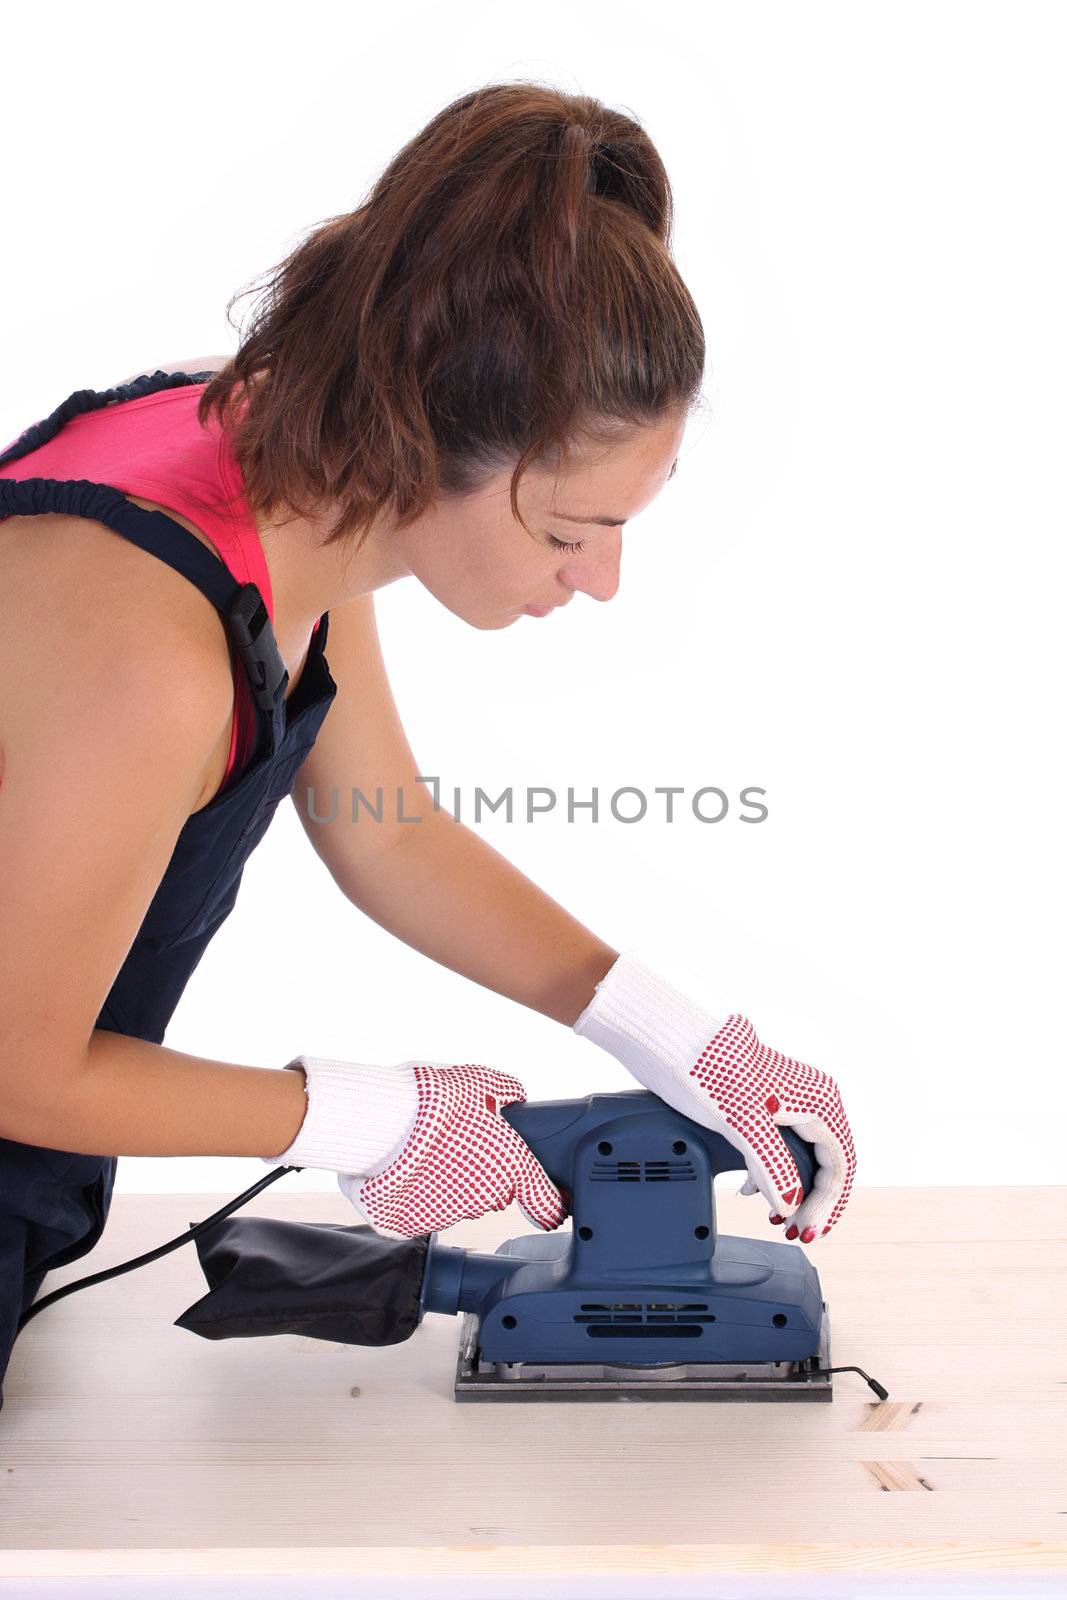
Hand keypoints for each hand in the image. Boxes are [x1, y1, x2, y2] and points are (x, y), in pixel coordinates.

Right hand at [339, 1062, 568, 1239]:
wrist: (382, 1123)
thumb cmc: (435, 1101)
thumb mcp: (482, 1081)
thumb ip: (507, 1093)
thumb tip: (515, 1096)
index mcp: (513, 1167)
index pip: (549, 1205)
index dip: (553, 1203)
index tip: (552, 1200)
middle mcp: (488, 1196)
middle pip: (498, 1192)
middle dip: (488, 1171)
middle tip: (465, 1141)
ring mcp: (453, 1213)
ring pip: (463, 1199)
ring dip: (454, 1179)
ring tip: (433, 1148)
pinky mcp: (418, 1223)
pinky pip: (429, 1207)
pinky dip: (424, 1190)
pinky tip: (412, 1165)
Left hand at [572, 953, 855, 1242]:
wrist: (671, 1039)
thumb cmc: (707, 1071)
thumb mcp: (744, 1125)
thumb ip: (773, 1168)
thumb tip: (792, 1208)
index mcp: (819, 1099)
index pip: (840, 1164)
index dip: (829, 1204)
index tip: (809, 1232)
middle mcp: (811, 1097)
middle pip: (826, 1162)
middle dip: (813, 1202)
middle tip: (796, 1233)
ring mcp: (787, 1099)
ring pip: (804, 1154)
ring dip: (794, 1190)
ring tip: (777, 1219)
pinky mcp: (762, 1102)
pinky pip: (781, 1144)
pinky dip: (773, 1172)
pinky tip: (750, 1190)